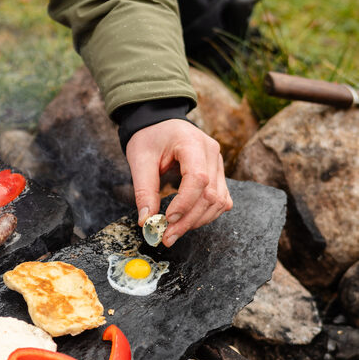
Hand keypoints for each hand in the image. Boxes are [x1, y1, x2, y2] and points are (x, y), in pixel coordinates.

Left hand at [125, 119, 232, 245]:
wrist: (159, 122)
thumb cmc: (149, 137)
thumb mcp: (139, 160)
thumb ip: (144, 190)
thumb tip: (146, 220)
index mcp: (192, 143)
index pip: (198, 178)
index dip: (185, 203)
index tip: (167, 220)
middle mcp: (212, 153)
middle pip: (210, 195)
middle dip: (189, 221)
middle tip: (167, 237)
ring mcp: (218, 164)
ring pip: (219, 201)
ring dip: (198, 221)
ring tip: (174, 233)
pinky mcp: (218, 174)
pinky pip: (221, 200)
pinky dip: (206, 215)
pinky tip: (188, 222)